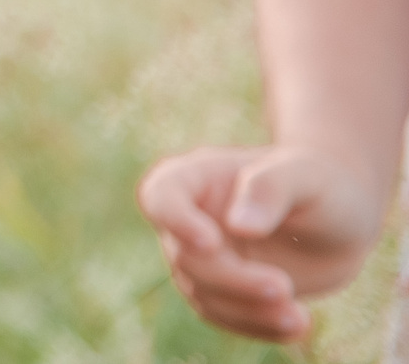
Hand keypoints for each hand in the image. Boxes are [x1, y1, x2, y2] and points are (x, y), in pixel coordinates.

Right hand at [138, 145, 385, 341]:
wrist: (342, 219)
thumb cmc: (322, 184)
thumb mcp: (306, 176)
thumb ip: (269, 189)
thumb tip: (240, 227)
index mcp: (197, 177)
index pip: (161, 196)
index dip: (175, 221)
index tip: (212, 243)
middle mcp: (191, 218)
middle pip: (186, 257)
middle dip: (233, 279)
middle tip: (284, 287)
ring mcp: (204, 257)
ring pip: (203, 294)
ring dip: (248, 310)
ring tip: (300, 317)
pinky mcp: (224, 290)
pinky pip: (227, 316)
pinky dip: (259, 326)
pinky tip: (298, 325)